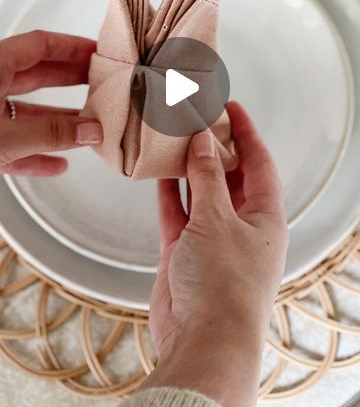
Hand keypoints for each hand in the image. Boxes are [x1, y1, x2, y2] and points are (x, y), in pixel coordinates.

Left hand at [0, 30, 102, 175]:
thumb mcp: (7, 136)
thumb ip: (51, 133)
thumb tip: (92, 131)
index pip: (38, 45)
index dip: (71, 46)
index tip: (97, 53)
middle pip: (35, 76)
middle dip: (70, 81)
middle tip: (101, 83)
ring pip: (25, 112)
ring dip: (57, 122)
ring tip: (87, 129)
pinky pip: (13, 143)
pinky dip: (34, 153)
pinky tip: (56, 165)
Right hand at [143, 101, 287, 406]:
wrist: (202, 340)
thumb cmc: (224, 286)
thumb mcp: (218, 220)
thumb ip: (207, 178)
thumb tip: (204, 142)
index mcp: (265, 217)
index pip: (259, 163)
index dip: (246, 133)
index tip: (231, 108)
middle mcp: (242, 225)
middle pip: (229, 176)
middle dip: (215, 148)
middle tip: (197, 119)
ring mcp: (212, 239)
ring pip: (201, 193)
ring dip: (190, 168)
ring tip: (176, 138)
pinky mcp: (185, 252)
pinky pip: (178, 213)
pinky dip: (170, 193)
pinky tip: (160, 171)